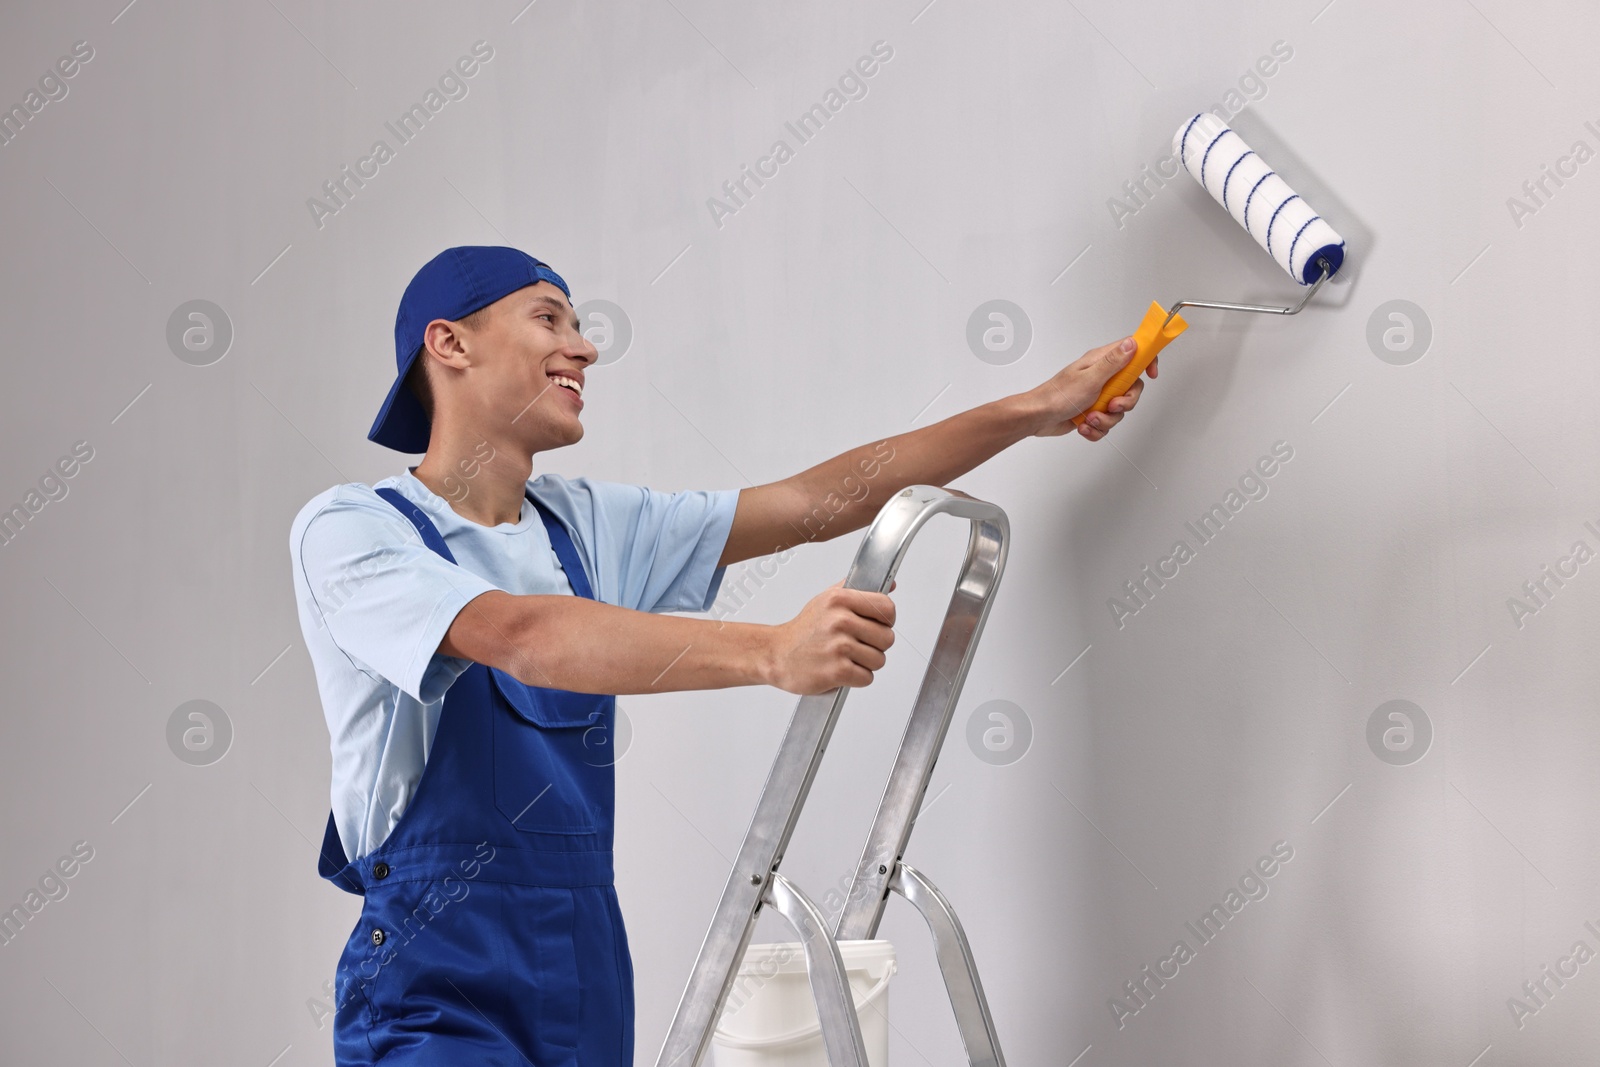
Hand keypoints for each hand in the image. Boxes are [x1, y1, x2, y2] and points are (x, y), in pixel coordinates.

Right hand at [765, 582, 895, 693]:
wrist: (775, 654)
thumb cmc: (803, 630)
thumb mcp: (826, 600)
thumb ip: (857, 590)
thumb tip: (890, 585)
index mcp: (839, 599)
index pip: (887, 608)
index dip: (886, 620)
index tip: (877, 625)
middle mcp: (840, 620)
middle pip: (887, 638)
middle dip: (876, 646)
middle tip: (856, 646)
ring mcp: (838, 646)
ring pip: (879, 660)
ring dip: (866, 664)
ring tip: (846, 658)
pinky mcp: (836, 671)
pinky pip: (867, 678)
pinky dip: (856, 679)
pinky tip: (841, 670)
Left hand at [1026, 336, 1157, 440]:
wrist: (1038, 417)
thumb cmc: (1057, 395)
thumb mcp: (1090, 378)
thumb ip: (1114, 362)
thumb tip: (1133, 344)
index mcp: (1101, 362)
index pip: (1132, 351)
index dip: (1146, 359)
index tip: (1151, 374)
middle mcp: (1102, 376)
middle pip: (1132, 387)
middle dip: (1125, 402)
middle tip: (1111, 405)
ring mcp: (1098, 394)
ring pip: (1119, 409)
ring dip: (1107, 419)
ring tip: (1090, 418)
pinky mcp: (1093, 411)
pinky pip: (1107, 422)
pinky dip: (1097, 428)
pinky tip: (1084, 425)